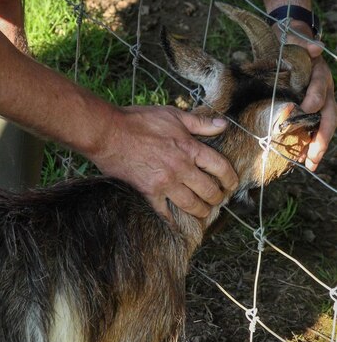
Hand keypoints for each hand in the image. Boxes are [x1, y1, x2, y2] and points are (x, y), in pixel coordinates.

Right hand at [91, 105, 238, 220]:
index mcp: (190, 148)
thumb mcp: (172, 115)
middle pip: (209, 190)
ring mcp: (165, 182)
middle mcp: (181, 168)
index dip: (230, 178)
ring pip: (191, 204)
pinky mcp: (148, 192)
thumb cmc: (138, 121)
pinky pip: (164, 212)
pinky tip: (177, 226)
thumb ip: (199, 122)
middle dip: (217, 197)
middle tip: (218, 200)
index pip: (220, 167)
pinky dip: (172, 221)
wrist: (109, 133)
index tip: (231, 184)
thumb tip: (223, 124)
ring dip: (201, 211)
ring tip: (203, 211)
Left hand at [281, 21, 335, 170]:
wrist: (290, 46)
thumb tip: (315, 48)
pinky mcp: (308, 111)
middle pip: (328, 117)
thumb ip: (303, 43)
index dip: (315, 98)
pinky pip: (311, 129)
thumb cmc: (291, 45)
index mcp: (320, 76)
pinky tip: (299, 159)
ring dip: (315, 147)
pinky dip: (307, 144)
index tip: (306, 108)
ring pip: (322, 128)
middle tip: (312, 158)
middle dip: (321, 139)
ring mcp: (318, 103)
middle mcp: (323, 92)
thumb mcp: (295, 40)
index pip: (320, 90)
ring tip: (307, 164)